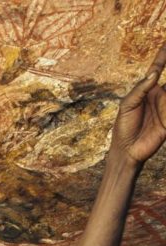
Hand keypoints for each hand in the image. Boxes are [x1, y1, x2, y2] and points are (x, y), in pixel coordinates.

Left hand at [112, 43, 165, 164]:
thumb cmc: (123, 127)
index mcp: (147, 91)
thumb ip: (140, 90)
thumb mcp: (127, 106)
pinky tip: (165, 105)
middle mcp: (160, 96)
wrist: (126, 150)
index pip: (157, 69)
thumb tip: (154, 73)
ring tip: (163, 95)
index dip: (163, 55)